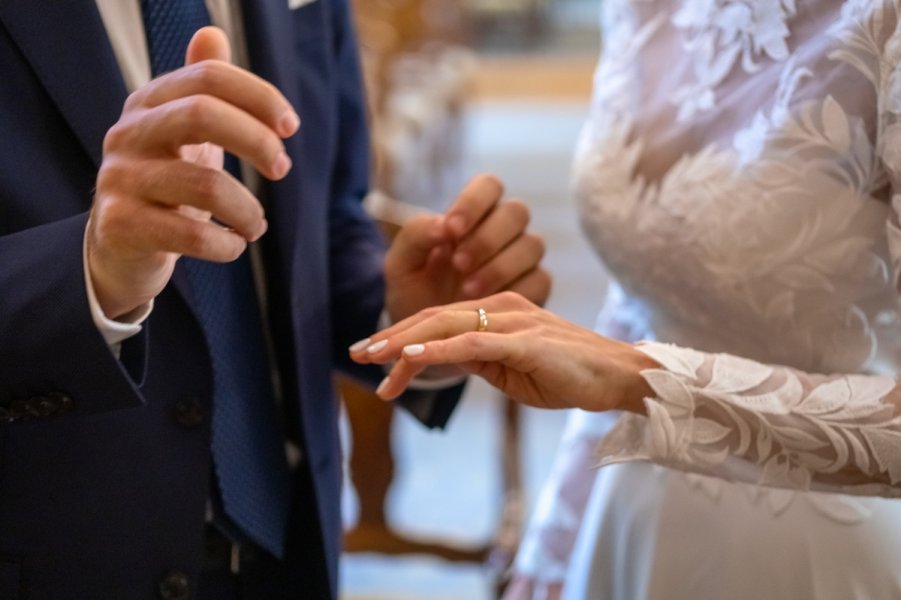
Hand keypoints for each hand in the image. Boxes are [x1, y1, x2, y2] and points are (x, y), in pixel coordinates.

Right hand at [86, 27, 299, 317]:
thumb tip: (212, 33)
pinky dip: (226, 245)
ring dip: (248, 210)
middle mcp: (128, 134)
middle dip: (256, 141)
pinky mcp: (120, 226)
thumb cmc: (166, 184)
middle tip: (282, 168)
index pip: (209, 78)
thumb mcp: (185, 135)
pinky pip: (191, 234)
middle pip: (201, 115)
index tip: (291, 126)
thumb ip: (203, 89)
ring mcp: (119, 179)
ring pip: (204, 185)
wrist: (119, 247)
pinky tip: (233, 245)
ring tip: (256, 226)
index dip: (258, 96)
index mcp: (149, 103)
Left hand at [351, 291, 657, 411]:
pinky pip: (472, 342)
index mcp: (496, 311)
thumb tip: (447, 361)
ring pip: (446, 326)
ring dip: (404, 342)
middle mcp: (500, 307)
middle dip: (390, 336)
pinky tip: (410, 357)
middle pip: (434, 318)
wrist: (617, 377)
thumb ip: (480, 359)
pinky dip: (438, 350)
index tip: (372, 357)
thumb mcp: (512, 368)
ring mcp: (512, 321)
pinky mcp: (524, 341)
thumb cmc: (568, 373)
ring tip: (371, 358)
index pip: (439, 323)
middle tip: (355, 353)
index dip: (402, 337)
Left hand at [383, 175, 550, 322]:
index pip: (488, 186)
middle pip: (516, 211)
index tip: (451, 230)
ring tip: (468, 291)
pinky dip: (515, 289)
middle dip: (487, 237)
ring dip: (500, 265)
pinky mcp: (535, 290)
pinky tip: (488, 304)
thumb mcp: (402, 267)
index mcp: (471, 216)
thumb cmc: (414, 296)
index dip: (474, 202)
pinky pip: (540, 279)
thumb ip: (415, 237)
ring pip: (532, 244)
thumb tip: (442, 224)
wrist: (427, 343)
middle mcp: (502, 232)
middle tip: (459, 264)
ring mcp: (522, 260)